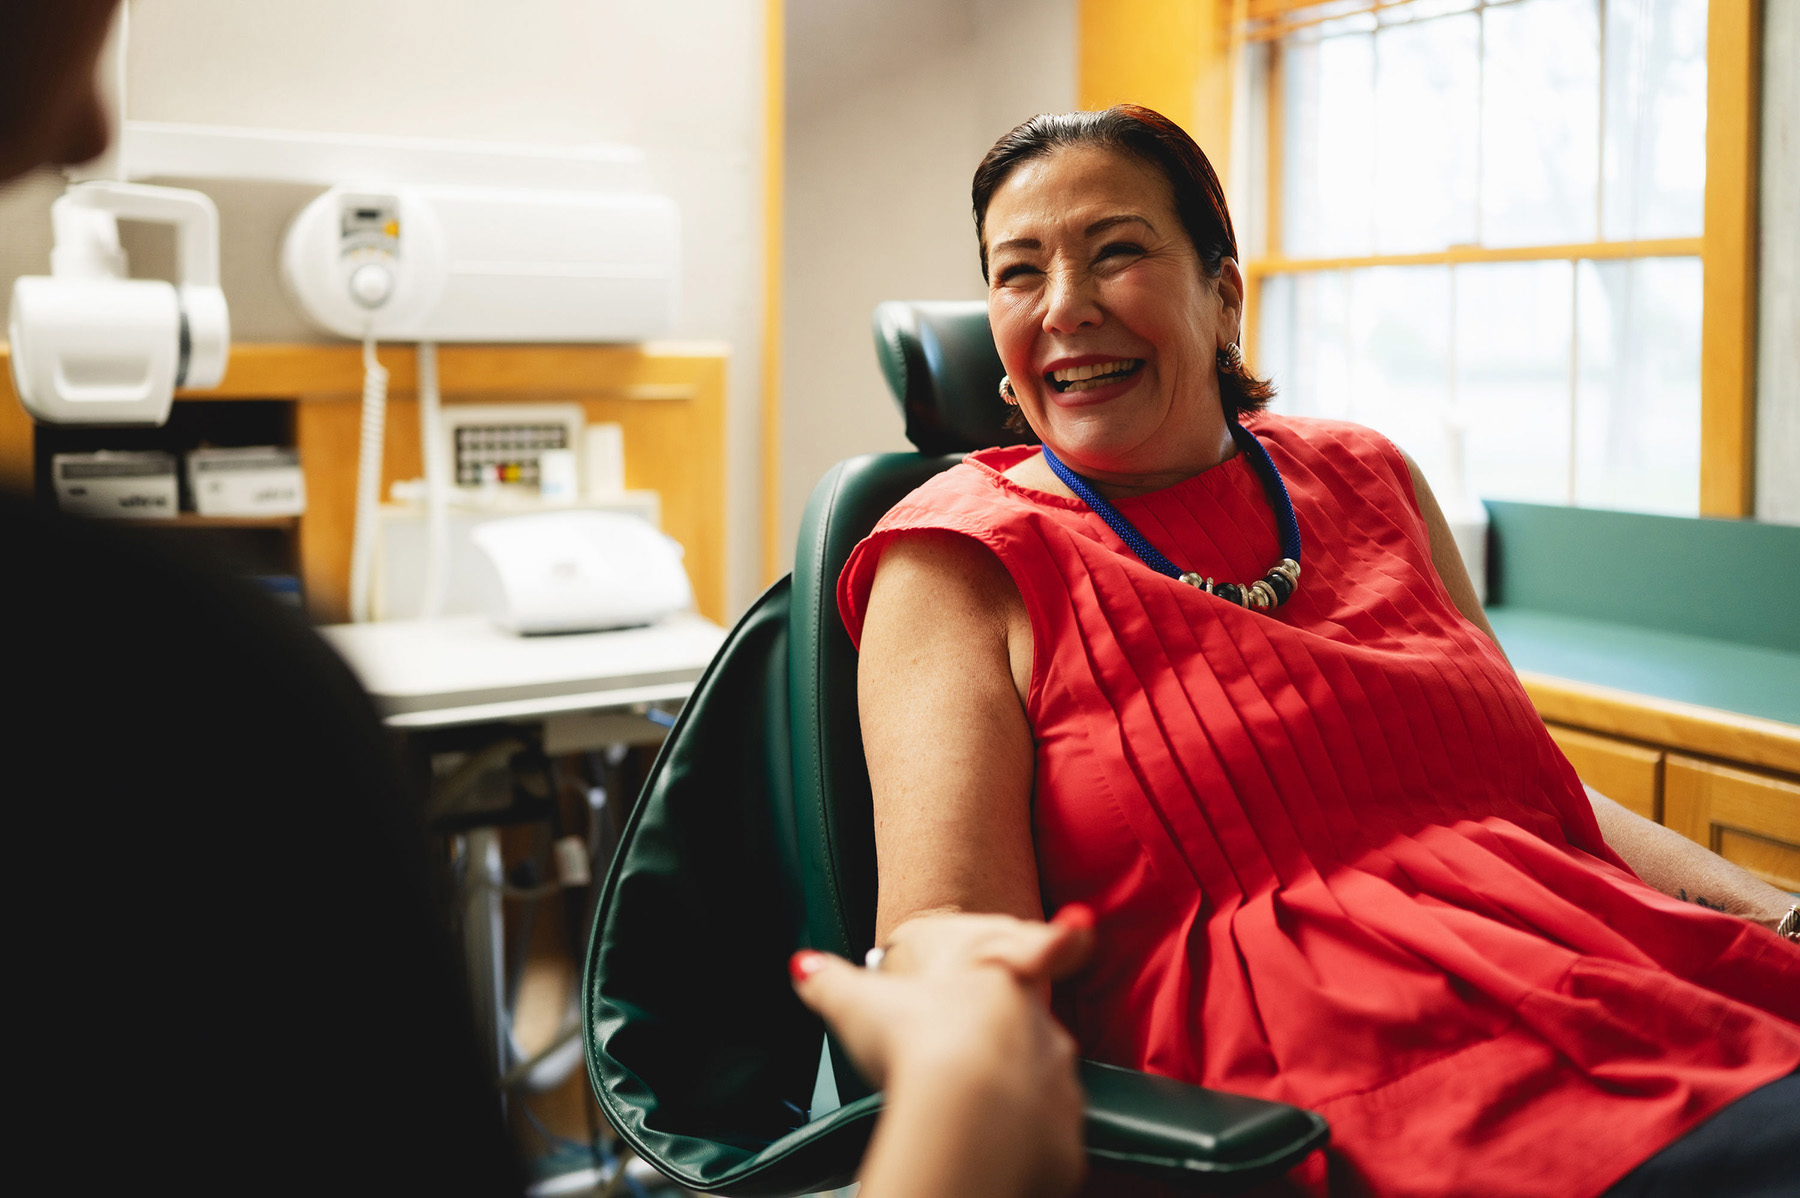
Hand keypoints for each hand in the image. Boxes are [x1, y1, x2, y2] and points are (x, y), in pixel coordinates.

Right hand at [789, 907, 1094, 1197]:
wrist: (968, 1109)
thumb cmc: (917, 1041)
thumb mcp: (857, 1002)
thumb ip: (831, 981)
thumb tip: (804, 967)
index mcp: (990, 965)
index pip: (1028, 943)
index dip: (1051, 943)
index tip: (1079, 928)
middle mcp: (1034, 1009)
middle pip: (1019, 1012)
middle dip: (991, 1029)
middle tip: (948, 1048)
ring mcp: (1055, 1067)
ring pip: (1037, 1069)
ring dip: (1008, 1081)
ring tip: (960, 1101)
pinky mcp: (1063, 1125)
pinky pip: (1044, 1126)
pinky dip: (1020, 1133)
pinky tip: (985, 1140)